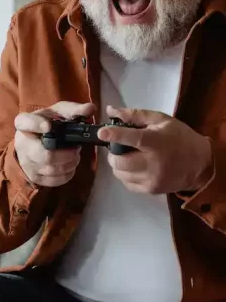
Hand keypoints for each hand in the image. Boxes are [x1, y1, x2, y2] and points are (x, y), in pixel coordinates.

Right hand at [14, 101, 95, 186]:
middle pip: (45, 155)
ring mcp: (26, 163)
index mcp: (24, 123)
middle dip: (66, 154)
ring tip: (74, 155)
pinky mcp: (34, 177)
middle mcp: (21, 144)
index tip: (48, 125)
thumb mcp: (57, 113)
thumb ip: (73, 110)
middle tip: (76, 148)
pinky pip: (54, 180)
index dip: (36, 125)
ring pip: (52, 169)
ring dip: (70, 163)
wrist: (32, 143)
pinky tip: (69, 164)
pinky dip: (67, 173)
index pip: (26, 123)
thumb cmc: (47, 124)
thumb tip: (90, 109)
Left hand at [97, 105, 212, 194]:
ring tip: (126, 156)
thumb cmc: (178, 137)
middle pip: (120, 162)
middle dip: (113, 153)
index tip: (101, 132)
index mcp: (156, 143)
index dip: (115, 135)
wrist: (200, 164)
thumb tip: (110, 110)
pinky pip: (127, 183)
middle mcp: (153, 164)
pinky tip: (134, 167)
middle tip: (117, 147)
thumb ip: (135, 115)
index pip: (133, 139)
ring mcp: (152, 180)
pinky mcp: (151, 190)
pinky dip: (125, 174)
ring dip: (118, 164)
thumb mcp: (160, 120)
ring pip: (120, 174)